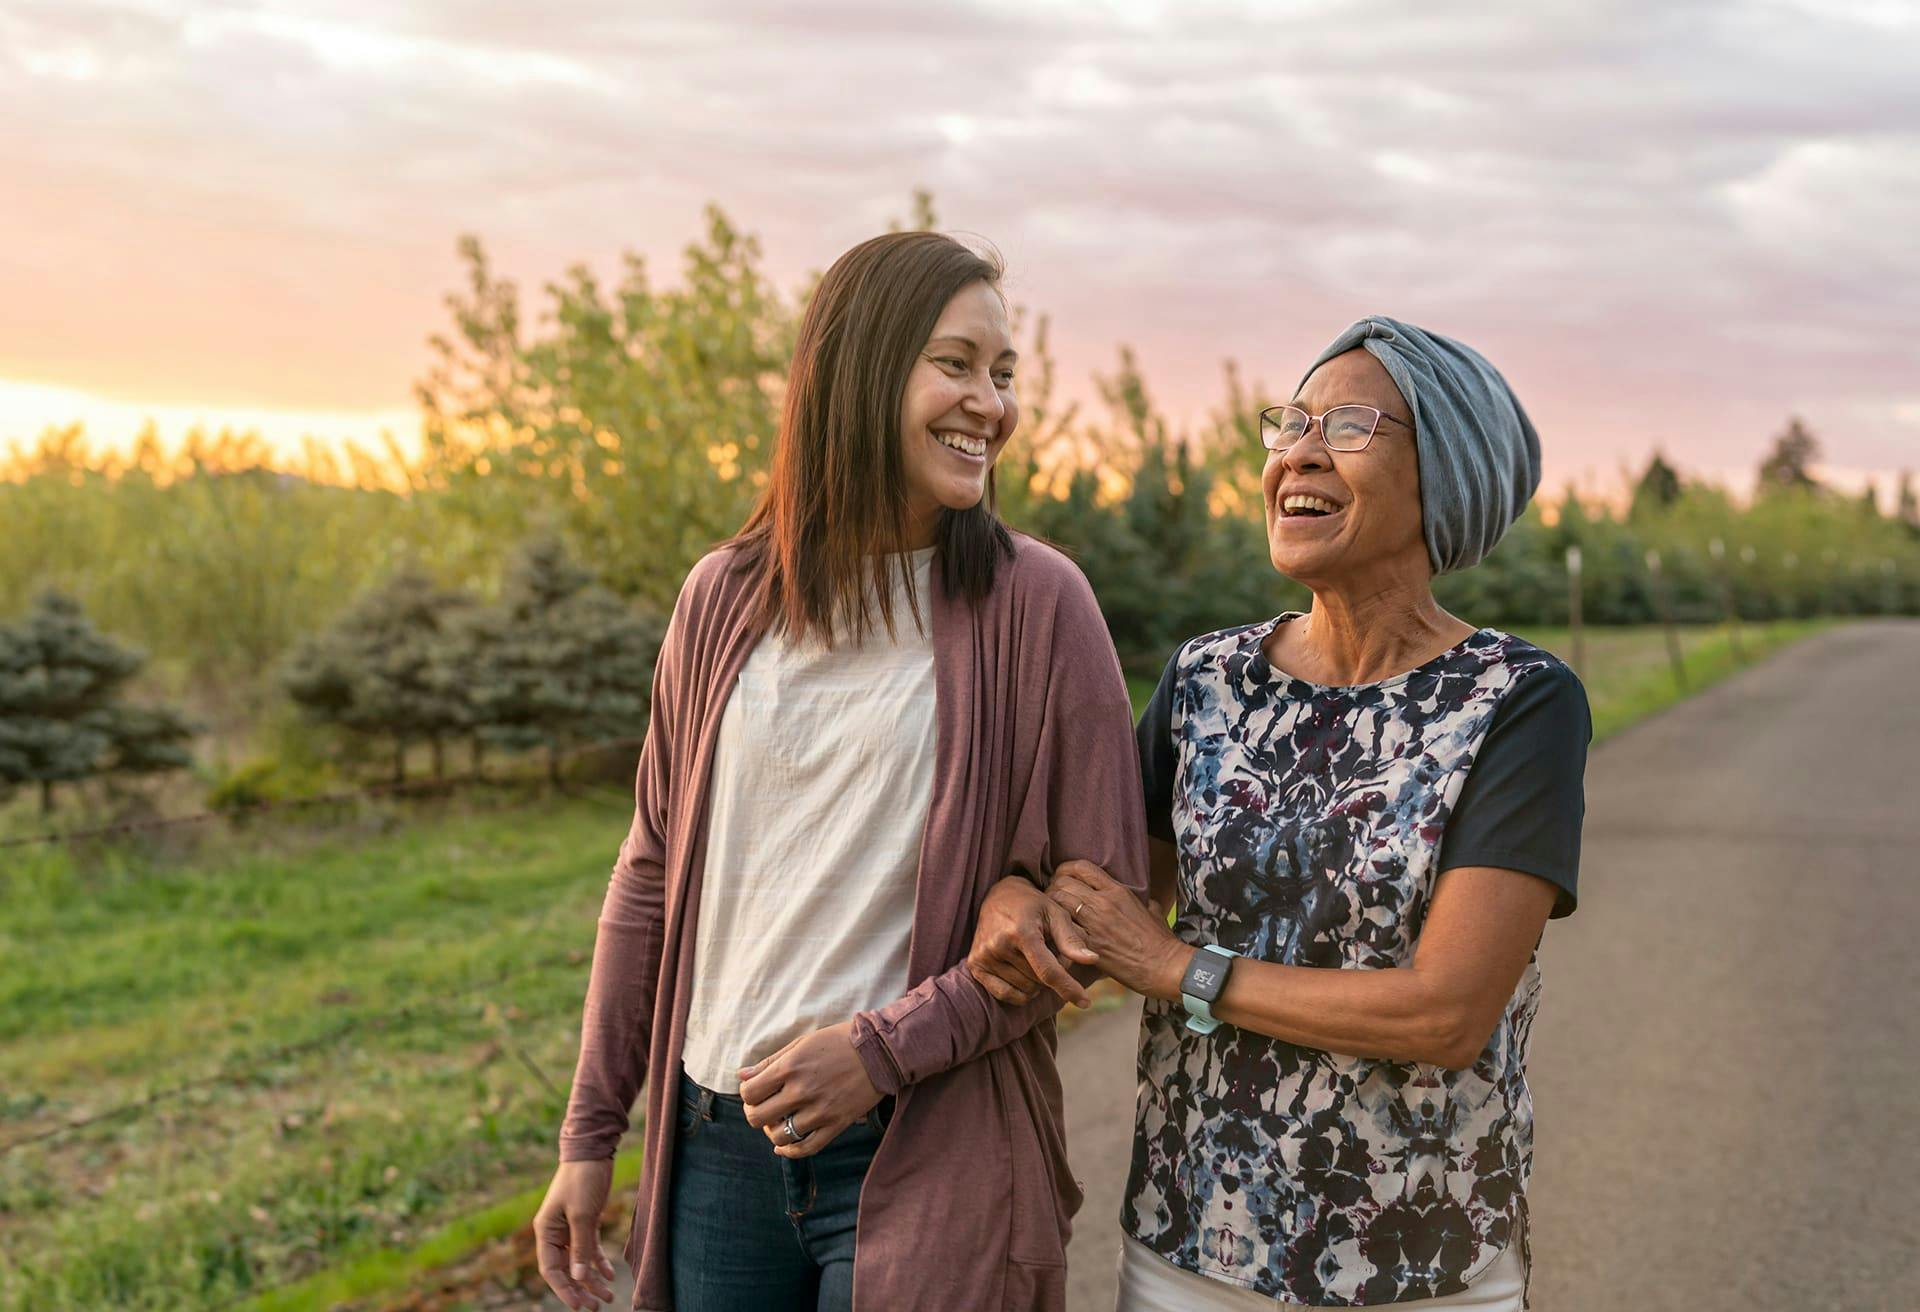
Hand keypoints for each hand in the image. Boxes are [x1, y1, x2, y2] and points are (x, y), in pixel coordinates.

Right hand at [533, 1158, 617, 1309]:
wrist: (593, 1150)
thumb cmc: (583, 1179)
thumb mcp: (583, 1214)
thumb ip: (580, 1247)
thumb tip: (578, 1276)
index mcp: (546, 1231)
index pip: (551, 1269)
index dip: (564, 1290)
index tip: (579, 1306)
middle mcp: (555, 1233)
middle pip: (565, 1269)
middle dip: (580, 1289)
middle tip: (596, 1306)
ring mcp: (569, 1227)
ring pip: (579, 1261)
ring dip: (592, 1279)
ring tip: (608, 1296)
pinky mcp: (585, 1221)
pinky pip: (589, 1248)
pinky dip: (599, 1262)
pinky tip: (610, 1274)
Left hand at [738, 1021, 881, 1158]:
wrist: (880, 1051)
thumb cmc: (838, 1042)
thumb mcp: (801, 1044)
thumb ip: (770, 1062)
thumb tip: (741, 1075)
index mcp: (790, 1067)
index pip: (749, 1093)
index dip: (747, 1094)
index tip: (756, 1091)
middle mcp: (802, 1091)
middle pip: (758, 1118)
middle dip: (755, 1114)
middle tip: (765, 1107)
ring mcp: (820, 1111)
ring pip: (779, 1137)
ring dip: (773, 1131)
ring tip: (779, 1121)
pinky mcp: (836, 1124)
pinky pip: (806, 1148)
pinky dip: (790, 1152)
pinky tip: (784, 1146)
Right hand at [967, 874, 1099, 1006]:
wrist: (999, 896)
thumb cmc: (1033, 905)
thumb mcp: (1056, 914)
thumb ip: (1072, 939)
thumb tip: (1092, 960)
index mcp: (1022, 931)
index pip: (1048, 971)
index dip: (1069, 988)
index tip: (1086, 1002)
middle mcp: (999, 945)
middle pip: (1038, 982)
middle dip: (1051, 974)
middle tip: (1048, 953)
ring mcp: (984, 956)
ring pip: (1024, 990)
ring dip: (1036, 981)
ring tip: (1033, 957)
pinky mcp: (975, 965)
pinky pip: (1005, 995)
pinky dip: (1020, 991)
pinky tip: (1022, 973)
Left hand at [1046, 860, 1188, 1001]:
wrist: (1164, 967)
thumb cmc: (1160, 940)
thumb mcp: (1153, 910)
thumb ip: (1140, 899)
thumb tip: (1140, 898)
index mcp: (1117, 890)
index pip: (1081, 867)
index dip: (1066, 870)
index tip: (1063, 879)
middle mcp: (1103, 902)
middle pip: (1063, 882)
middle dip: (1053, 888)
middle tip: (1053, 899)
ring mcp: (1094, 923)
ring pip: (1058, 901)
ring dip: (1050, 907)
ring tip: (1051, 915)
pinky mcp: (1088, 945)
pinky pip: (1061, 928)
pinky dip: (1054, 929)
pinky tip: (1055, 934)